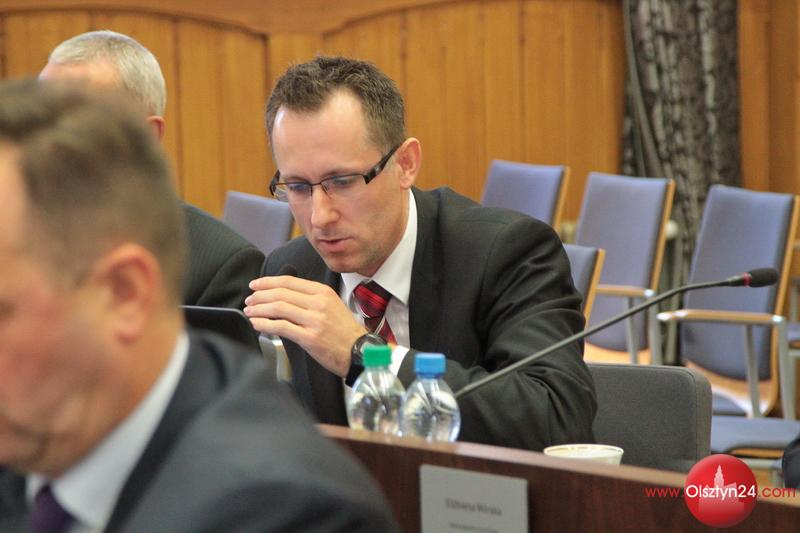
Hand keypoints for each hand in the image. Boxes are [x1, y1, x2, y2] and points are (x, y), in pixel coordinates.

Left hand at [245, 275, 365, 376]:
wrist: (359, 351)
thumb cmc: (345, 332)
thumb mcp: (332, 305)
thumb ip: (310, 299)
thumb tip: (283, 296)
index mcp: (323, 292)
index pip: (289, 281)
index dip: (268, 282)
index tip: (256, 285)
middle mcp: (318, 303)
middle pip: (281, 293)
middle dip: (260, 295)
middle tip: (250, 300)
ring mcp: (314, 320)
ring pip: (278, 308)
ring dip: (259, 309)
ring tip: (250, 311)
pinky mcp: (309, 337)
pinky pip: (281, 327)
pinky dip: (264, 324)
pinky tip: (256, 324)